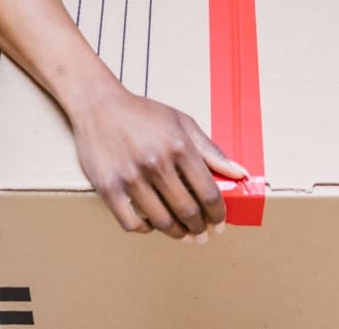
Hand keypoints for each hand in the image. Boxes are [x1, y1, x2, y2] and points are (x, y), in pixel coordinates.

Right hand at [69, 84, 247, 240]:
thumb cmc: (143, 114)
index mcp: (179, 146)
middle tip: (201, 233)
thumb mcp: (182, 123)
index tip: (219, 222)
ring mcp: (130, 177)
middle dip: (199, 228)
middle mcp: (156, 163)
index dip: (218, 214)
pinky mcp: (108, 187)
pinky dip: (145, 229)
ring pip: (162, 220)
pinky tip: (152, 225)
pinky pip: (131, 222)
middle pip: (187, 211)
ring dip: (177, 233)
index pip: (208, 193)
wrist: (98, 105)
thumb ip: (211, 151)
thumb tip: (239, 173)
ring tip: (182, 234)